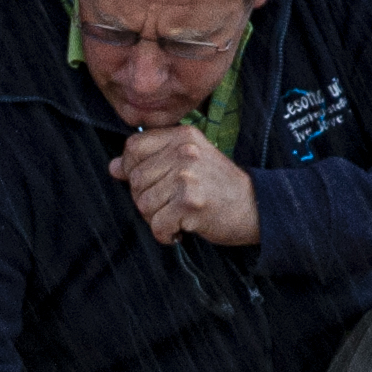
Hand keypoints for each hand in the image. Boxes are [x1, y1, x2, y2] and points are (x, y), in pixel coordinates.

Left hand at [118, 126, 259, 248]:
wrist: (258, 207)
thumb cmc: (219, 187)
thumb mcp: (189, 163)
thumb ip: (152, 160)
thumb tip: (113, 167)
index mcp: (183, 137)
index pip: (133, 147)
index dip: (132, 169)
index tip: (150, 183)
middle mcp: (184, 152)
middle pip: (136, 180)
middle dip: (147, 200)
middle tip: (169, 206)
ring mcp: (187, 176)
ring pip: (144, 204)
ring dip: (157, 219)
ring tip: (179, 216)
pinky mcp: (191, 202)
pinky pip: (158, 225)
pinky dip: (166, 234)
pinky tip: (183, 229)